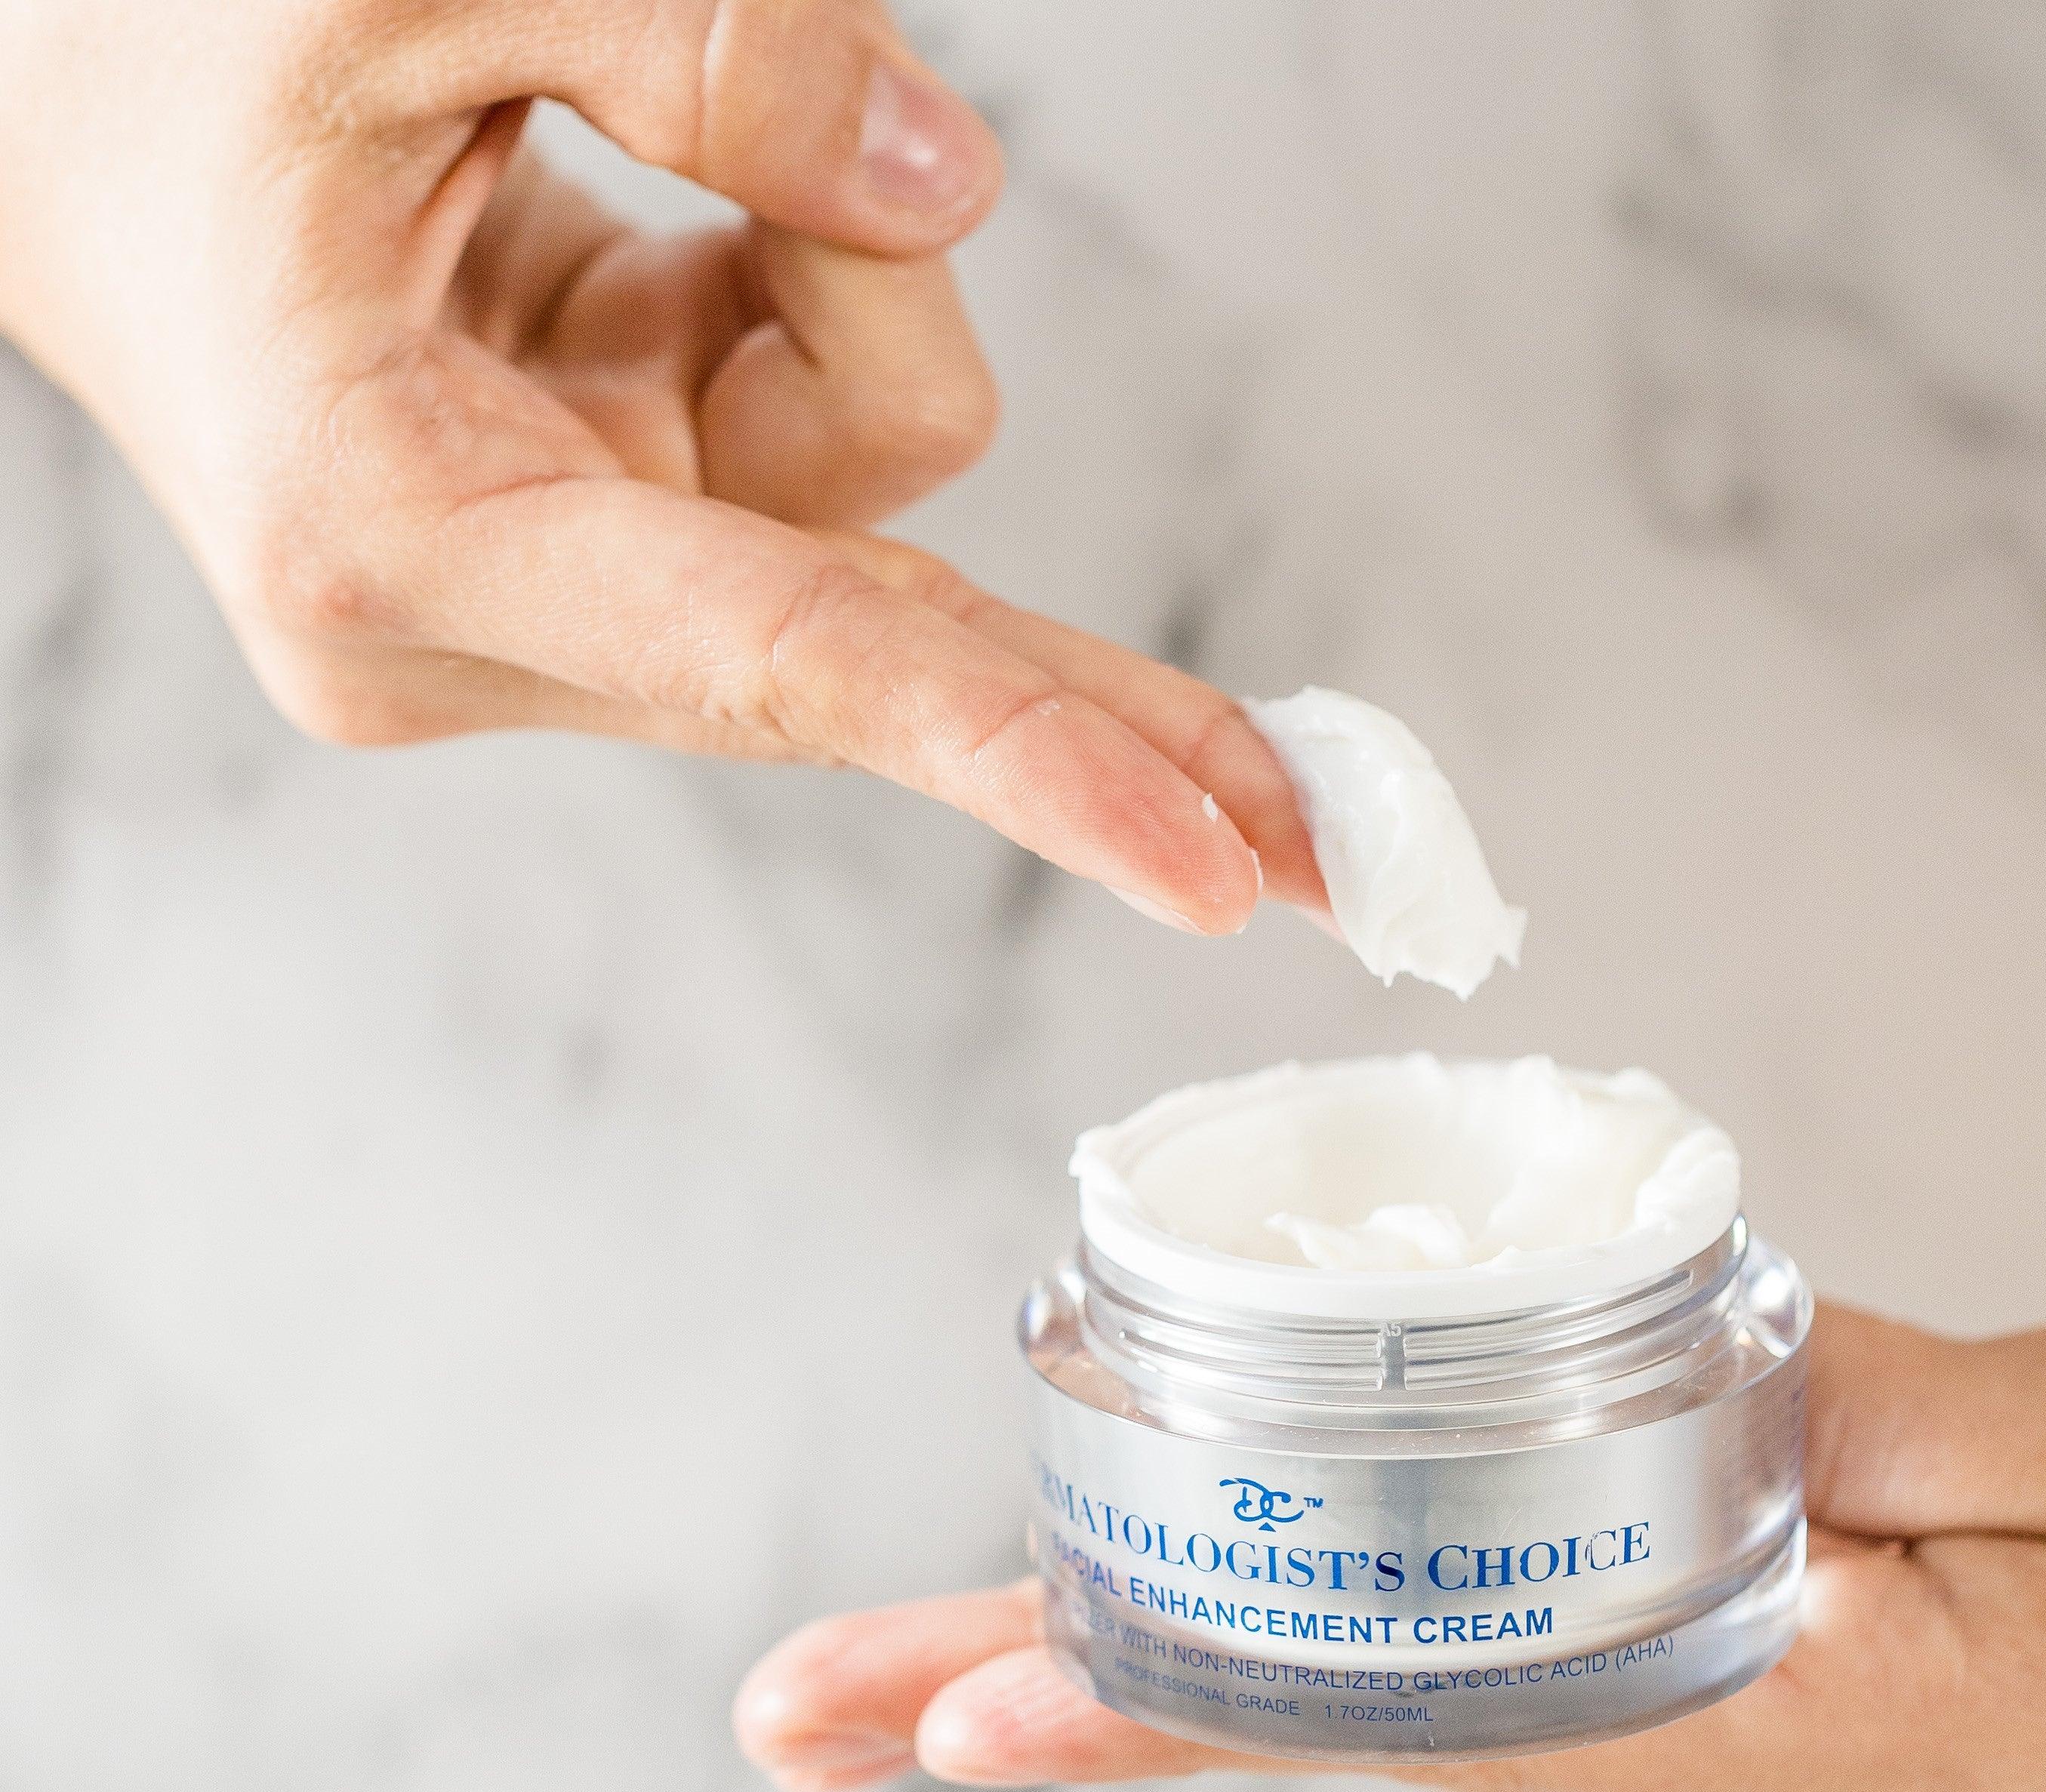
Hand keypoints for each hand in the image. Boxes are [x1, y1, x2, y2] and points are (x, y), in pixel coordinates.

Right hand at [0, 0, 1316, 930]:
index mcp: (395, 531)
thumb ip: (693, 42)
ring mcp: (561, 608)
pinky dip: (801, 312)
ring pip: (865, 495)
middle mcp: (487, 631)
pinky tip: (658, 248)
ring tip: (623, 159)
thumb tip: (944, 178)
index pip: (784, 667)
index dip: (1027, 756)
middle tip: (1334, 852)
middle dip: (1095, 715)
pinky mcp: (619, 550)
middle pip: (879, 676)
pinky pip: (822, 459)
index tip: (1224, 871)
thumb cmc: (165, 48)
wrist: (50, 126)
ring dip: (831, 291)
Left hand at [735, 1245, 2045, 1791]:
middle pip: (1394, 1732)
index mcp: (1886, 1731)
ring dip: (1201, 1674)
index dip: (1209, 1708)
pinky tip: (1231, 1604)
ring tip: (956, 1663)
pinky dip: (1359, 1628)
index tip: (969, 1719)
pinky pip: (1535, 1662)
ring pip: (1436, 1707)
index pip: (1469, 1719)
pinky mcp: (1813, 1688)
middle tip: (832, 1711)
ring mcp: (1798, 1755)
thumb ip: (1887, 1409)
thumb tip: (1635, 1383)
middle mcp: (1800, 1785)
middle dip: (1113, 1707)